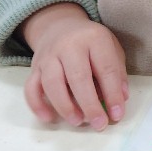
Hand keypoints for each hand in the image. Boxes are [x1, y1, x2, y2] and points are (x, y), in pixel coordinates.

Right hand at [21, 2, 127, 128]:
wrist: (60, 26)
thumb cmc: (90, 42)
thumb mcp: (111, 48)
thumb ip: (117, 72)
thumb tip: (121, 99)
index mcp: (94, 38)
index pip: (106, 68)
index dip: (112, 94)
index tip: (117, 115)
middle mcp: (69, 45)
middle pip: (78, 77)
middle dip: (90, 105)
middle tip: (99, 124)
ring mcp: (48, 56)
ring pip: (52, 83)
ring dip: (65, 106)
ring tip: (78, 121)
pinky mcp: (34, 67)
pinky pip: (31, 88)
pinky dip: (37, 105)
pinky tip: (49, 118)